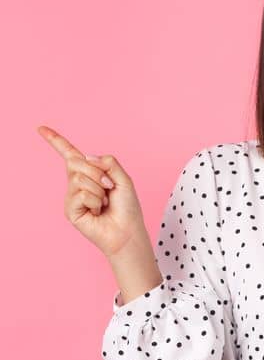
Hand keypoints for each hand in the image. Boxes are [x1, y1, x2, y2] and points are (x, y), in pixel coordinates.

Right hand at [37, 125, 149, 257]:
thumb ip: (109, 163)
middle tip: (110, 187)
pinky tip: (97, 211)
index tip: (41, 128)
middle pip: (77, 162)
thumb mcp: (124, 179)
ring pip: (79, 178)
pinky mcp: (70, 209)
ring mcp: (72, 196)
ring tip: (105, 202)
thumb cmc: (127, 208)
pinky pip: (80, 194)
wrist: (127, 231)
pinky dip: (95, 201)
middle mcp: (77, 183)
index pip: (70, 154)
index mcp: (90, 173)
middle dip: (98, 172)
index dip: (56, 141)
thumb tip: (87, 157)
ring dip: (99, 189)